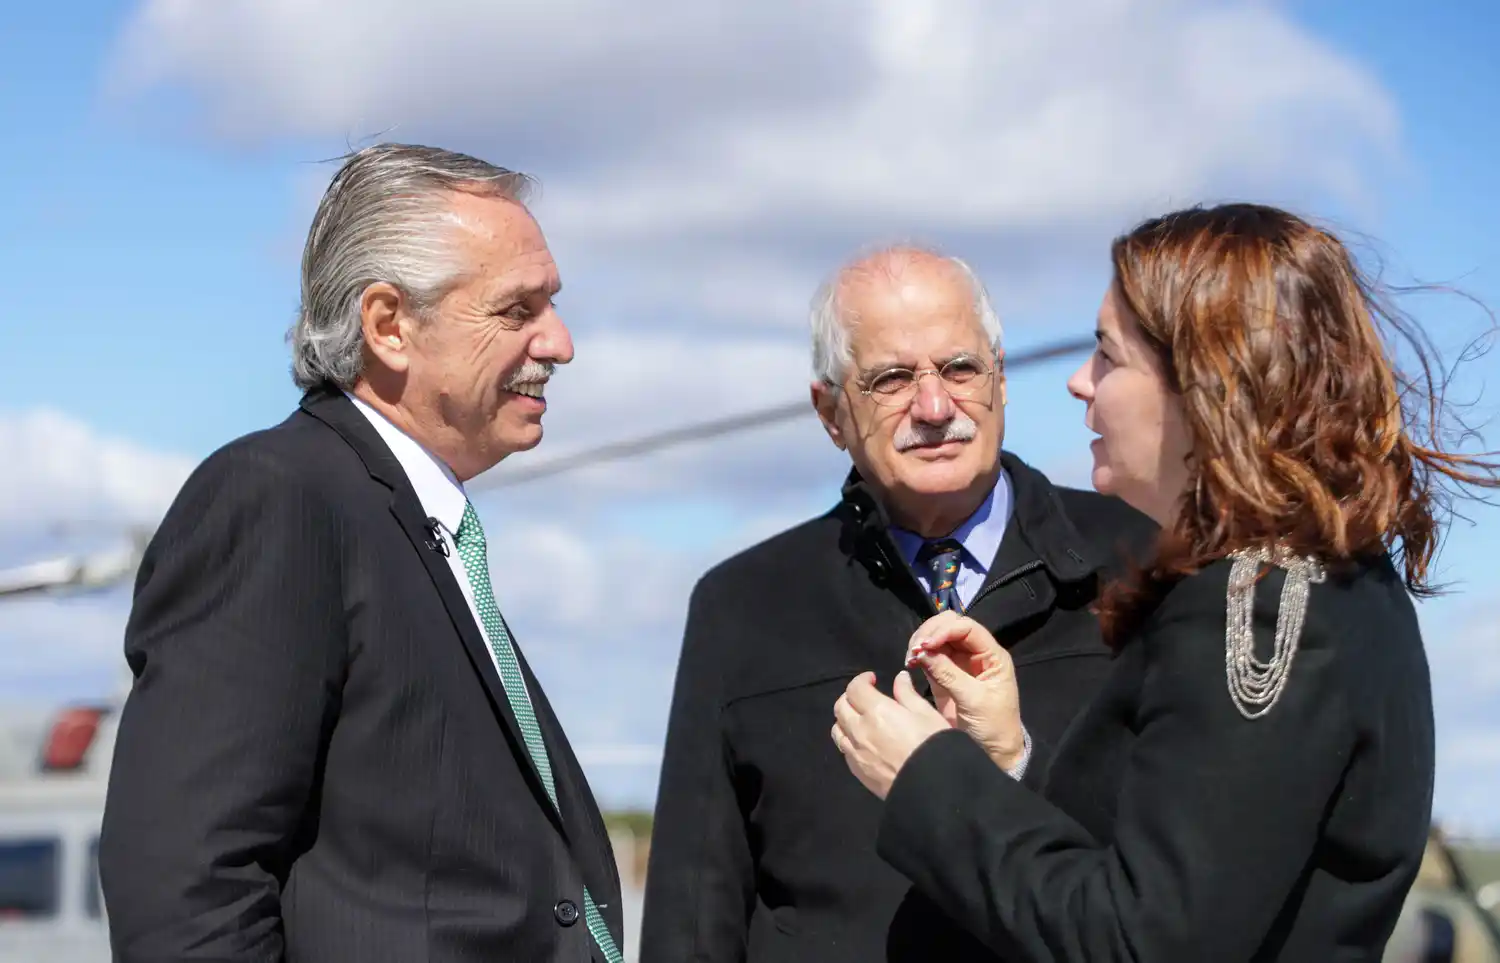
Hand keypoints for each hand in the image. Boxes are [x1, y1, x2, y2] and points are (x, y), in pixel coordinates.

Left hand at [831, 671, 948, 799]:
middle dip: (850, 697)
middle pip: (840, 707)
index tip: (873, 680)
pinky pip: (844, 750)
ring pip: (837, 730)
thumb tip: (899, 678)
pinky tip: (863, 742)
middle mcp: (859, 730)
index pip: (854, 688)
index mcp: (876, 711)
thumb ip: (908, 694)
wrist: (931, 788)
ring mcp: (855, 753)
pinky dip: (848, 740)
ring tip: (860, 719)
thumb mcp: (926, 713)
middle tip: (865, 697)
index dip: (861, 680)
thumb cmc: (933, 745)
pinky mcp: (857, 772)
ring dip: (845, 719)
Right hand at [905, 612, 1025, 770]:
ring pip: (937, 638)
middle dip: (930, 632)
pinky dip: (918, 655)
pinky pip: (929, 656)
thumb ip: (949, 674)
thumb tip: (923, 652)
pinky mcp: (944, 675)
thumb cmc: (992, 727)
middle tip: (915, 650)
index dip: (944, 630)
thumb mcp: (974, 700)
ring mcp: (959, 663)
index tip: (926, 644)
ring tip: (911, 658)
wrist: (993, 754)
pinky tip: (910, 663)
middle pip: (950, 626)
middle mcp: (975, 654)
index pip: (967, 628)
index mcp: (991, 656)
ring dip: (921, 642)